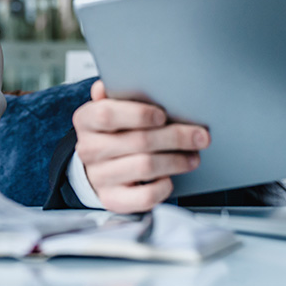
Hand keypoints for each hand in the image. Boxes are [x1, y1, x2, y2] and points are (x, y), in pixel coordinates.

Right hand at [73, 80, 209, 212]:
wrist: (97, 166)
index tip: (163, 115)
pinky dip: (163, 187)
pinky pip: (143, 196)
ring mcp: (100, 177)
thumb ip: (113, 94)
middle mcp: (89, 149)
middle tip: (199, 135)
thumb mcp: (108, 107)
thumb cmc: (111, 131)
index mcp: (86, 120)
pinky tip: (171, 177)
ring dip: (176, 161)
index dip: (138, 114)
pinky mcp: (112, 200)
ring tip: (193, 156)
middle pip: (138, 141)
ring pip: (145, 167)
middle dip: (175, 137)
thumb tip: (104, 86)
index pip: (107, 114)